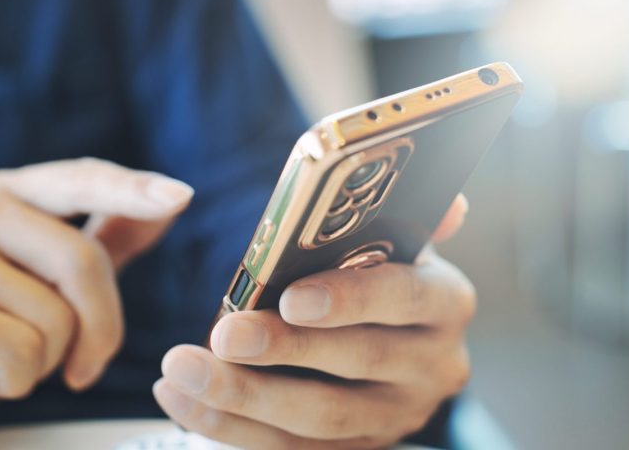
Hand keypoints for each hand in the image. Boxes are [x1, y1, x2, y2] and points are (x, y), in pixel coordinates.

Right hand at [0, 158, 192, 437]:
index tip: (180, 197)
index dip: (130, 190)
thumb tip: (171, 203)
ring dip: (40, 366)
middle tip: (84, 371)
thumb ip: (88, 248)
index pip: (75, 181)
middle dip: (101, 329)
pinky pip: (18, 352)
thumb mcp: (24, 287)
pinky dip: (9, 383)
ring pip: (54, 319)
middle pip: (82, 261)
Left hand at [155, 195, 474, 448]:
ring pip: (323, 418)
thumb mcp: (400, 239)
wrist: (392, 333)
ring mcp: (397, 414)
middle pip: (360, 362)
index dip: (349, 299)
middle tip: (224, 334)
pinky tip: (183, 401)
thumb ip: (408, 216)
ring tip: (183, 370)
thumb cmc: (381, 271)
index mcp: (446, 302)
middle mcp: (434, 364)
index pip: (405, 298)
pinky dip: (232, 427)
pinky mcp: (359, 446)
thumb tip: (446, 202)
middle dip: (285, 350)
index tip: (289, 298)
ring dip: (245, 397)